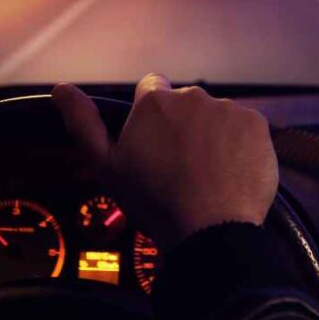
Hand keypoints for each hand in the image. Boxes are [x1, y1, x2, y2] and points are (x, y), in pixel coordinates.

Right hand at [52, 73, 277, 247]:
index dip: (150, 116)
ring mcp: (229, 109)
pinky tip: (230, 173)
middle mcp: (193, 96)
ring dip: (212, 135)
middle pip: (185, 104)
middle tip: (179, 166)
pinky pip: (245, 129)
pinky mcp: (257, 125)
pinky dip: (239, 146)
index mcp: (154, 102)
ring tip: (207, 175)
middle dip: (182, 126)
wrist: (210, 231)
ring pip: (216, 117)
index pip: (151, 88)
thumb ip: (83, 122)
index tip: (154, 144)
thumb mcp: (106, 166)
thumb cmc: (154, 202)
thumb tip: (61, 88)